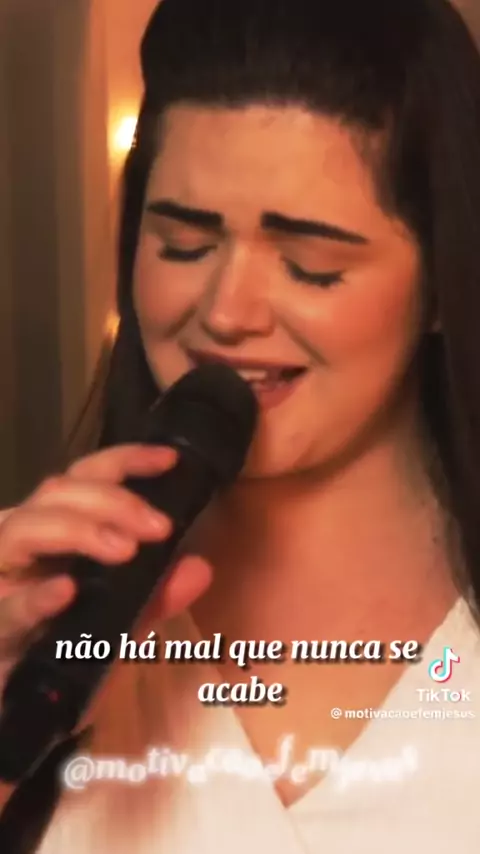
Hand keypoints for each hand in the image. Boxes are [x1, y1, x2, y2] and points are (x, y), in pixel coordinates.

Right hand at [0, 443, 212, 694]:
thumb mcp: (120, 622)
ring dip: (77, 531)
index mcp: (54, 529)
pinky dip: (34, 597)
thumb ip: (156, 596)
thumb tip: (200, 568)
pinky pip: (6, 609)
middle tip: (158, 528)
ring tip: (124, 550)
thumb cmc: (65, 652)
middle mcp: (21, 542)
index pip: (84, 477)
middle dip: (111, 501)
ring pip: (22, 530)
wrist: (22, 712)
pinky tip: (65, 591)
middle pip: (56, 493)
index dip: (124, 460)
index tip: (169, 461)